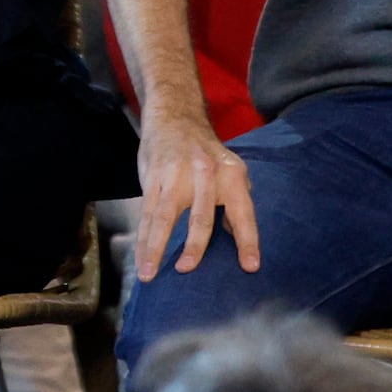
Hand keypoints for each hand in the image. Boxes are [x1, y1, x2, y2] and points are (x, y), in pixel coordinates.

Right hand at [131, 107, 262, 280]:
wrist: (176, 117)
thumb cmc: (207, 154)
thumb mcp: (230, 170)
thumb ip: (234, 203)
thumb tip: (236, 238)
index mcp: (231, 175)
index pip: (243, 213)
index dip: (247, 241)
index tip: (250, 267)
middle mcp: (205, 174)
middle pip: (199, 216)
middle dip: (193, 245)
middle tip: (186, 269)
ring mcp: (175, 175)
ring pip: (164, 217)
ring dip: (155, 247)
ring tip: (149, 273)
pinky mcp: (152, 177)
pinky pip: (146, 213)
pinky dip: (143, 238)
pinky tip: (141, 258)